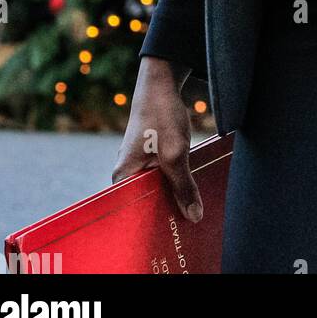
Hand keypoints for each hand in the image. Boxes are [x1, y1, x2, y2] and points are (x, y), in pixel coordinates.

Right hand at [112, 57, 202, 221]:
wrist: (161, 84)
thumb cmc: (161, 116)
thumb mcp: (176, 153)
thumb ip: (183, 186)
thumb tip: (194, 216)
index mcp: (123, 178)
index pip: (132, 213)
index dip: (151, 224)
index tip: (171, 233)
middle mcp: (126, 175)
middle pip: (147, 203)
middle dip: (166, 212)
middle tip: (189, 223)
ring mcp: (138, 166)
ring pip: (158, 190)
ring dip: (174, 197)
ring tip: (193, 210)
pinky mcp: (151, 158)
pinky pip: (163, 178)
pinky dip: (176, 183)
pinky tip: (192, 190)